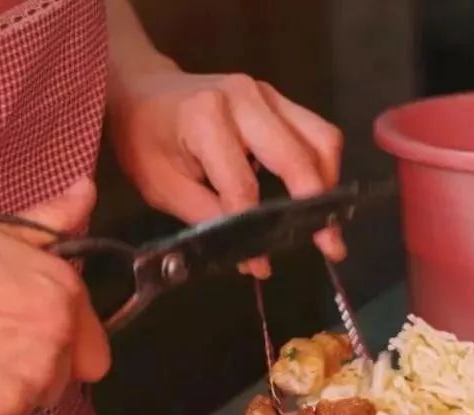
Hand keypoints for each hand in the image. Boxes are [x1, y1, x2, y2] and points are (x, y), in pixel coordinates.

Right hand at [0, 178, 109, 414]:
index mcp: (67, 299)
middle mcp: (58, 344)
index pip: (93, 352)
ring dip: (3, 394)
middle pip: (60, 382)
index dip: (60, 347)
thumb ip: (55, 220)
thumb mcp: (2, 233)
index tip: (22, 338)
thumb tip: (88, 191)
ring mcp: (28, 386)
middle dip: (31, 371)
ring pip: (28, 406)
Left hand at [109, 67, 345, 277]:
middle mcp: (244, 99)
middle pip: (296, 157)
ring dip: (328, 182)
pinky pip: (316, 131)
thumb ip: (206, 219)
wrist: (143, 91)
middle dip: (315, 207)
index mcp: (205, 119)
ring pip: (321, 138)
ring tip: (324, 222)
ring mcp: (267, 94)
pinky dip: (321, 165)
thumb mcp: (162, 187)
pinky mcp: (279, 99)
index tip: (261, 264)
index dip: (254, 230)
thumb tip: (251, 258)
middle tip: (330, 246)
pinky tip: (311, 194)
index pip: (242, 185)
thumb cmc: (145, 140)